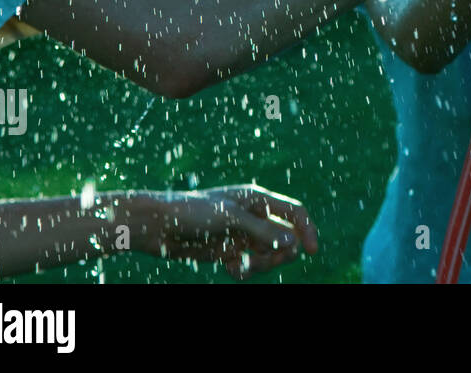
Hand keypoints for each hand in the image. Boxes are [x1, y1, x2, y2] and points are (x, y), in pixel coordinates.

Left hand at [131, 185, 318, 279]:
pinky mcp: (229, 252)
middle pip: (285, 238)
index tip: (312, 251)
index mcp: (258, 200)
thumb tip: (294, 242)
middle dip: (279, 253)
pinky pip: (249, 266)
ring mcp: (242, 236)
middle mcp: (253, 217)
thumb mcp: (231, 219)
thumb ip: (263, 230)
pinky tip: (229, 269)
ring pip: (268, 255)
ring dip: (260, 265)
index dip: (307, 230)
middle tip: (265, 261)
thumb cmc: (193, 212)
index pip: (294, 213)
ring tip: (241, 265)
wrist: (158, 226)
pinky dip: (243, 271)